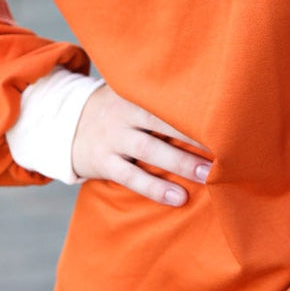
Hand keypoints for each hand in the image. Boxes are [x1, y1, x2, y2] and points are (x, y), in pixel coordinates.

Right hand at [71, 85, 212, 205]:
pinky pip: (131, 177)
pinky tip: (178, 198)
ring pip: (148, 150)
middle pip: (161, 122)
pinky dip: (155, 188)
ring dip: (179, 163)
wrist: (63, 125)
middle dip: (193, 135)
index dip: (193, 105)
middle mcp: (123, 113)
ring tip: (207, 176)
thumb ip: (159, 95)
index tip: (222, 114)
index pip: (167, 97)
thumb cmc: (115, 110)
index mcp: (134, 93)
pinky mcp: (104, 163)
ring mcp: (112, 138)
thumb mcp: (129, 93)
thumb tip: (210, 92)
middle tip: (226, 147)